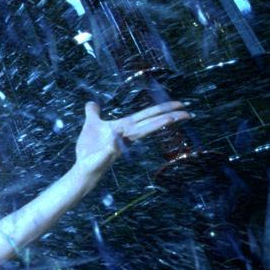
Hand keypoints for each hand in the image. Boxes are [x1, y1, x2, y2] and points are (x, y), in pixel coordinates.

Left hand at [74, 100, 190, 176]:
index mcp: (124, 127)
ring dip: (153, 126)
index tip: (179, 105)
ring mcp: (119, 145)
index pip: (146, 116)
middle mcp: (126, 135)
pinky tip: (120, 132)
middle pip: (149, 124)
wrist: (82, 167)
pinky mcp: (107, 154)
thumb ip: (93, 114)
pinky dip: (117, 141)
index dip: (162, 109)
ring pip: (138, 134)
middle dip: (168, 117)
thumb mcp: (91, 126)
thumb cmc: (89, 149)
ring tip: (169, 119)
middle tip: (187, 113)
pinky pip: (113, 147)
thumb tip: (91, 103)